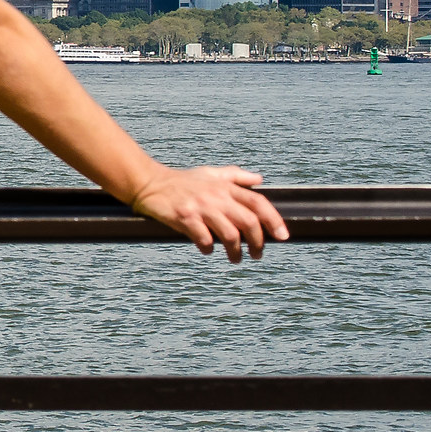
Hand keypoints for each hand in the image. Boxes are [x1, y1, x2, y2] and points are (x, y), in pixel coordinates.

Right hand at [126, 165, 290, 261]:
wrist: (148, 182)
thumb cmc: (181, 180)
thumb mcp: (210, 173)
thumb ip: (236, 176)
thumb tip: (259, 179)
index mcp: (225, 186)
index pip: (258, 202)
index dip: (274, 220)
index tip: (282, 236)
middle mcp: (216, 196)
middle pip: (248, 222)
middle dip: (257, 243)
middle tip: (257, 254)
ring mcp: (200, 207)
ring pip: (230, 235)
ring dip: (236, 251)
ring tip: (235, 258)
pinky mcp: (184, 218)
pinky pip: (204, 239)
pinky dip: (209, 248)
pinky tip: (208, 250)